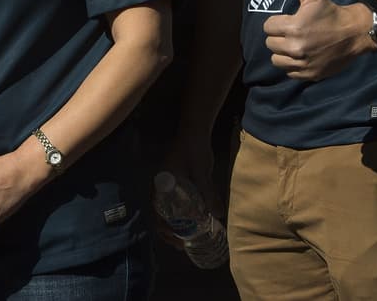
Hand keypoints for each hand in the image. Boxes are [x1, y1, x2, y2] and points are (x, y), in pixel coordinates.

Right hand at [153, 136, 220, 251]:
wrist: (195, 131)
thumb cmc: (194, 149)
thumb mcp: (201, 172)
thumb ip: (208, 192)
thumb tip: (219, 215)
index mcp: (161, 183)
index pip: (157, 210)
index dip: (163, 228)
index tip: (175, 239)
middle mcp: (162, 186)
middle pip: (160, 214)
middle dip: (168, 232)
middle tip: (181, 245)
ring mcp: (169, 185)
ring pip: (167, 210)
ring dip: (174, 226)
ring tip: (185, 240)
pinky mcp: (178, 184)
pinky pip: (175, 204)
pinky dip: (181, 216)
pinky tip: (192, 224)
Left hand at [262, 0, 370, 79]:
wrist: (354, 33)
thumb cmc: (331, 12)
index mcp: (294, 28)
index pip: (267, 27)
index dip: (276, 22)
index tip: (288, 20)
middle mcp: (296, 48)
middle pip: (270, 44)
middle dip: (278, 37)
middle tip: (292, 32)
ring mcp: (303, 63)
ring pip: (276, 60)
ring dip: (282, 53)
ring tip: (294, 44)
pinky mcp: (310, 74)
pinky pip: (289, 72)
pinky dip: (293, 65)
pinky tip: (302, 55)